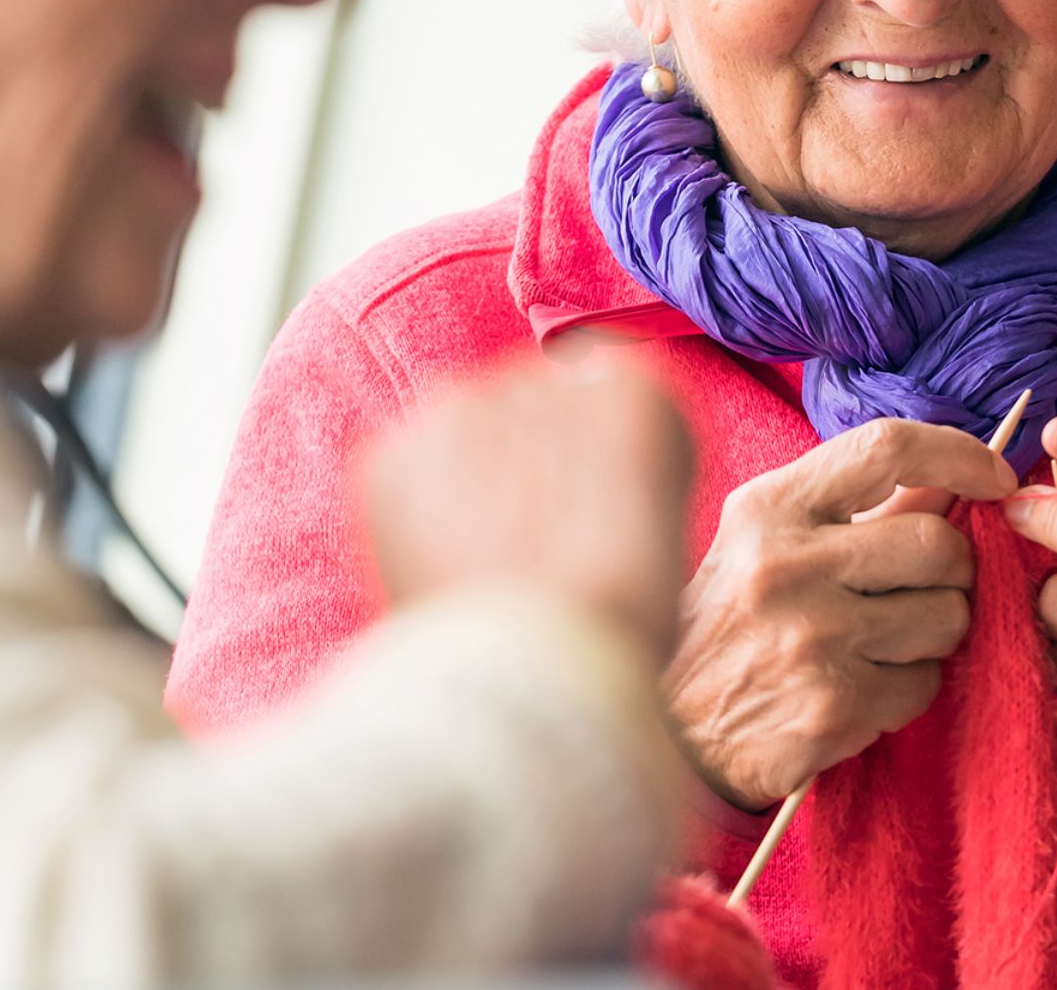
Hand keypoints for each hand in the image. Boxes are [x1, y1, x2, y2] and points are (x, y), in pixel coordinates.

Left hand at [361, 359, 695, 659]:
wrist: (532, 677)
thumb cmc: (616, 627)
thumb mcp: (661, 535)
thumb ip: (624, 472)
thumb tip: (580, 468)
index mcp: (636, 392)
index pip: (612, 395)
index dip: (606, 462)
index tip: (601, 516)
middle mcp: (543, 379)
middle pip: (536, 408)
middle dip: (534, 462)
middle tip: (539, 547)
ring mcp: (458, 409)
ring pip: (468, 431)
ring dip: (475, 477)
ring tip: (489, 563)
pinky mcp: (395, 451)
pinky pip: (412, 463)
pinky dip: (421, 506)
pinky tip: (447, 566)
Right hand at [662, 418, 1020, 810]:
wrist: (670, 730)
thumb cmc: (728, 625)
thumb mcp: (767, 544)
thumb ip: (852, 510)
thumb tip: (953, 484)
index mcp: (768, 509)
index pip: (887, 448)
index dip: (959, 454)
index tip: (994, 478)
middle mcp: (787, 566)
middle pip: (938, 543)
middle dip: (952, 569)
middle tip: (920, 588)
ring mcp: (813, 639)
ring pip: (948, 616)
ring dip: (935, 632)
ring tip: (882, 642)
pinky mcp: (834, 705)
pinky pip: (926, 684)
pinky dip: (909, 687)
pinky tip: (862, 687)